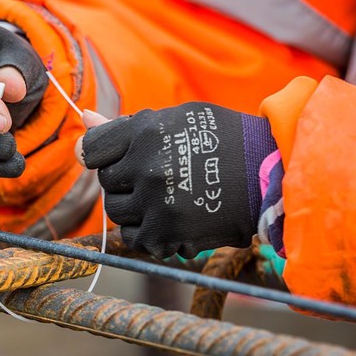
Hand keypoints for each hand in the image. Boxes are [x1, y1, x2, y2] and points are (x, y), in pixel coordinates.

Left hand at [76, 104, 275, 257]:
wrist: (270, 176)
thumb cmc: (223, 140)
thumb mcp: (177, 119)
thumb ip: (127, 126)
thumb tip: (85, 118)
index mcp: (144, 131)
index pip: (92, 148)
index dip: (101, 155)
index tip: (117, 159)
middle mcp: (145, 167)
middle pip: (106, 182)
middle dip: (126, 180)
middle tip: (158, 176)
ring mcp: (154, 203)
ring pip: (117, 211)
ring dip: (135, 207)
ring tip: (167, 197)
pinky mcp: (165, 233)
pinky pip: (134, 237)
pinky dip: (148, 232)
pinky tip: (171, 218)